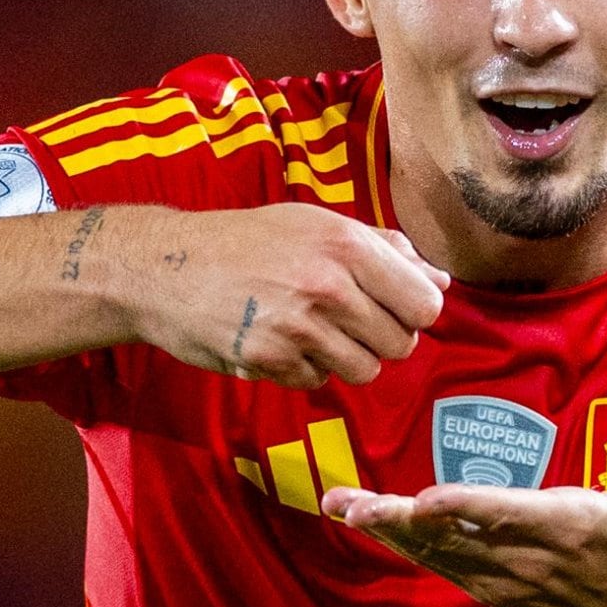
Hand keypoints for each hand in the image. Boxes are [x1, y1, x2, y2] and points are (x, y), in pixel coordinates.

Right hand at [119, 204, 449, 387]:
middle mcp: (327, 285)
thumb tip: (440, 281)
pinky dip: (305, 369)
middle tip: (347, 321)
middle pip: (400, 344)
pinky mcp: (270, 360)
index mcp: (347, 245)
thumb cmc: (248, 240)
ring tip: (313, 331)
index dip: (413, 311)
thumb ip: (385, 250)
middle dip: (381, 339)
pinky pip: (318, 381)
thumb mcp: (317, 224)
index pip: (424, 305)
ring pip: (365, 370)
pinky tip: (280, 341)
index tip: (392, 308)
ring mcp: (298, 326)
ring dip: (346, 358)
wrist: (166, 266)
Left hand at [329, 451, 606, 606]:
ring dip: (386, 530)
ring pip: (434, 552)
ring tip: (341, 505)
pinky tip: (366, 522)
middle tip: (353, 506)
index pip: (505, 517)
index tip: (427, 500)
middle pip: (451, 539)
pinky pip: (435, 561)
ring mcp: (500, 576)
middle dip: (399, 522)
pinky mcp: (487, 584)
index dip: (466, 509)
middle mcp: (521, 558)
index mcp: (560, 531)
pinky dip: (400, 542)